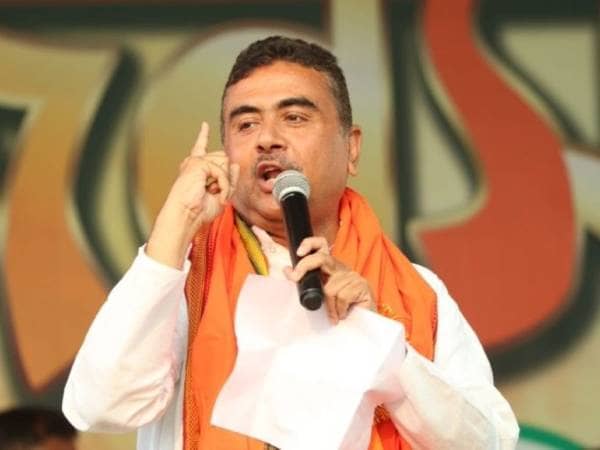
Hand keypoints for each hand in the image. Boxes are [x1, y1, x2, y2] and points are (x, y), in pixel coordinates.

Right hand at [146, 122, 239, 267]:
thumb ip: (229, 180)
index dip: (203, 136)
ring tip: (216, 194)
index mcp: (197, 170)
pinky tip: (216, 194)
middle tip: (218, 193)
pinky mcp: (198, 164)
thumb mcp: (220, 195)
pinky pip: (222, 171)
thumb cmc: (199, 212)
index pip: (201, 149)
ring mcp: (195, 162)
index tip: (204, 125)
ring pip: (225, 162)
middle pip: (224, 158)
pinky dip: (224, 185)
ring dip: (226, 182)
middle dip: (227, 176)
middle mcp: (194, 163)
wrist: (186, 217)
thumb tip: (236, 165)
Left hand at [284, 237, 375, 323]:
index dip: (309, 244)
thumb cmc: (340, 307)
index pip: (321, 245)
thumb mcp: (321, 294)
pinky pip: (342, 298)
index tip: (299, 253)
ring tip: (335, 315)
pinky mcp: (362, 286)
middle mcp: (341, 267)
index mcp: (330, 266)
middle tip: (296, 277)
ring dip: (329, 307)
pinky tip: (343, 314)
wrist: (365, 320)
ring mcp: (352, 276)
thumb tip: (287, 271)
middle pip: (322, 258)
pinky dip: (339, 310)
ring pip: (329, 289)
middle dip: (305, 265)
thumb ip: (307, 282)